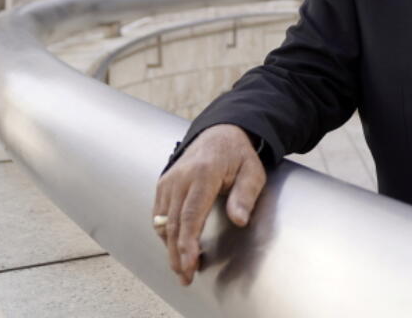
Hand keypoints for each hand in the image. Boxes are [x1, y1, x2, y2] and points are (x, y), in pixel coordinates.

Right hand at [152, 124, 265, 284]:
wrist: (220, 133)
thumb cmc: (238, 155)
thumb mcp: (252, 171)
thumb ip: (245, 196)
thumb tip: (240, 220)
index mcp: (203, 173)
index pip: (191, 215)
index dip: (188, 243)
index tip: (190, 264)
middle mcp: (180, 178)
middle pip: (173, 223)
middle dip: (177, 254)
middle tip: (185, 277)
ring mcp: (168, 181)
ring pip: (162, 222)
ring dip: (169, 247)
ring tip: (182, 268)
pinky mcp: (163, 185)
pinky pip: (159, 215)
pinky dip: (165, 234)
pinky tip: (176, 247)